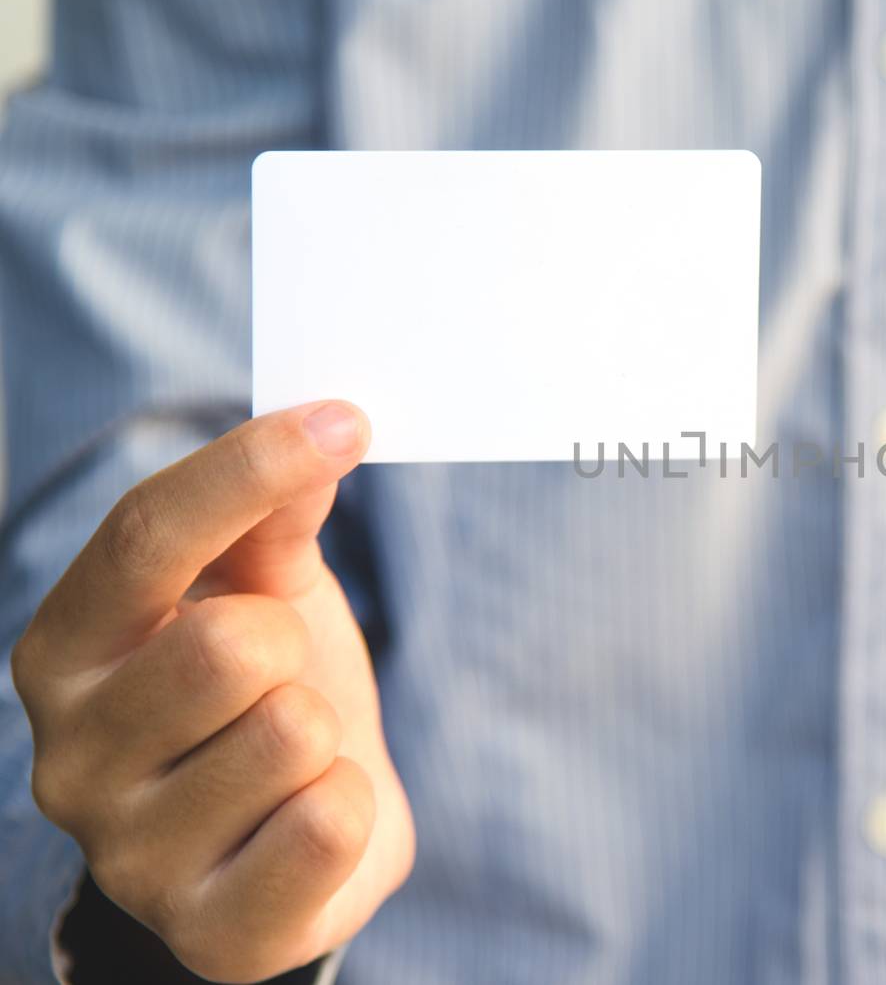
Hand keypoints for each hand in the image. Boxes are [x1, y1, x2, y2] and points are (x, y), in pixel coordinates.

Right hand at [10, 402, 414, 981]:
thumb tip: (318, 434)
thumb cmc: (269, 699)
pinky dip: (350, 808)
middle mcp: (70, 757)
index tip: (346, 420)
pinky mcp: (209, 931)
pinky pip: (329, 824)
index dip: (250, 468)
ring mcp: (132, 854)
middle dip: (293, 647)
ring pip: (293, 732)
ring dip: (325, 734)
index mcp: (68, 651)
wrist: (294, 850)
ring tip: (292, 761)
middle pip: (229, 642)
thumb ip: (274, 519)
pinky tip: (307, 822)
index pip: (146, 536)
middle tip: (283, 679)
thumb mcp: (266, 595)